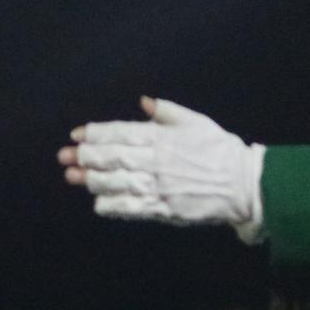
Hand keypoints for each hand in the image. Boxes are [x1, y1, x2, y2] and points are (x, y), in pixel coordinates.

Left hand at [60, 97, 264, 239]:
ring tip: (72, 176)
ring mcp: (158, 186)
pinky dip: (112, 205)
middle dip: (86, 156)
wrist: (244, 184)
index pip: (122, 133)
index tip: (77, 135)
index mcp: (163, 138)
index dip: (96, 133)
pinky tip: (97, 202)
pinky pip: (131, 208)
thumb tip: (143, 101)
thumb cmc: (220, 150)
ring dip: (91, 179)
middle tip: (64, 156)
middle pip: (113, 158)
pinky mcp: (163, 209)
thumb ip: (167, 112)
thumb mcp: (196, 122)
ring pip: (117, 182)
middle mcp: (157, 161)